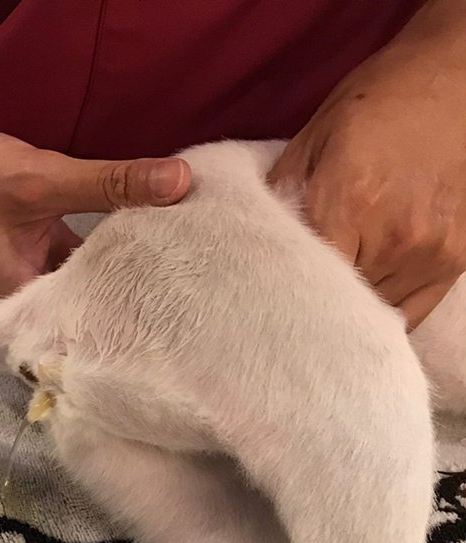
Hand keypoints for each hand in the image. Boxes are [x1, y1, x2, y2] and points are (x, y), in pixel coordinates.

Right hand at [0, 127, 190, 299]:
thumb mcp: (41, 180)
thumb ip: (110, 182)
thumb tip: (183, 182)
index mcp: (27, 304)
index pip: (94, 322)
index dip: (139, 315)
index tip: (189, 305)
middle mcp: (33, 300)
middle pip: (96, 304)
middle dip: (139, 292)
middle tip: (202, 285)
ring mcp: (35, 274)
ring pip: (91, 278)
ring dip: (126, 264)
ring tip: (187, 262)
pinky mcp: (38, 250)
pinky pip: (83, 255)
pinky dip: (109, 242)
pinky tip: (147, 231)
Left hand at [269, 17, 465, 328]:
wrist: (458, 76)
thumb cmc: (379, 104)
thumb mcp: (313, 139)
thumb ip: (281, 197)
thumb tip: (252, 245)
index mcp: (351, 205)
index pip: (308, 282)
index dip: (285, 295)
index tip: (268, 299)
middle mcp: (395, 238)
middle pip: (340, 303)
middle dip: (315, 302)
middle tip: (295, 298)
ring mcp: (431, 253)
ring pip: (375, 312)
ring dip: (351, 308)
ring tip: (332, 292)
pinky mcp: (457, 260)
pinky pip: (412, 312)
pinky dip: (386, 311)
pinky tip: (366, 299)